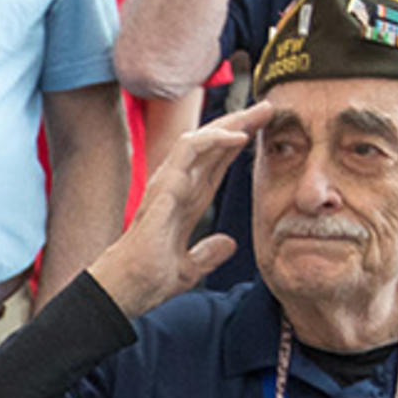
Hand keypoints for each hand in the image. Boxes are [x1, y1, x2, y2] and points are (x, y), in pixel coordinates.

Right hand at [85, 103, 263, 316]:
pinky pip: (189, 150)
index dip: (237, 145)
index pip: (214, 164)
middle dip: (240, 124)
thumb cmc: (149, 279)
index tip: (264, 130)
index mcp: (186, 202)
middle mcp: (177, 187)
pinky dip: (214, 139)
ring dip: (231, 124)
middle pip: (211, 146)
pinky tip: (238, 136)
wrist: (129, 289)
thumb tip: (229, 245)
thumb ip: (208, 254)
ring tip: (258, 113)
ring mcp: (168, 183)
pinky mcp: (163, 185)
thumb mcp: (190, 268)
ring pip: (201, 139)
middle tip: (268, 108)